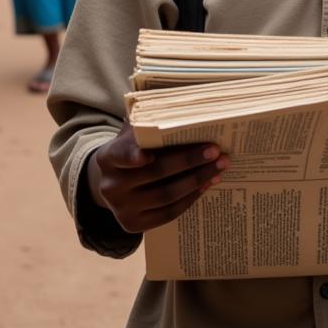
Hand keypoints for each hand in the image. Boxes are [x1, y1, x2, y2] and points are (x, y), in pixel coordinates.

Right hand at [88, 124, 229, 232]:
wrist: (115, 182)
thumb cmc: (132, 149)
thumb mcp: (133, 133)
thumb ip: (148, 120)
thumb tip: (181, 102)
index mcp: (108, 157)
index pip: (121, 155)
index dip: (133, 156)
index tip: (148, 155)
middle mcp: (111, 186)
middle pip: (155, 173)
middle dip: (189, 160)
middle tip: (215, 150)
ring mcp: (121, 209)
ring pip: (166, 195)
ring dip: (197, 180)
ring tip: (219, 167)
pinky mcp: (133, 224)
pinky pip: (168, 213)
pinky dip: (190, 198)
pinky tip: (206, 184)